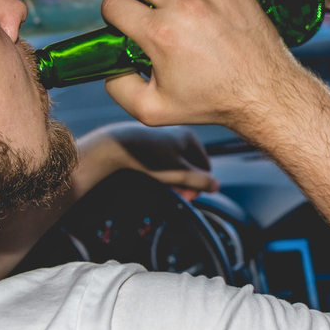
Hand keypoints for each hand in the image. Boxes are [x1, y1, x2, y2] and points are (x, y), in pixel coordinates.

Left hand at [77, 121, 217, 199]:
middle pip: (191, 166)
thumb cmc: (147, 159)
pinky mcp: (150, 141)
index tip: (185, 196)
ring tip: (161, 186)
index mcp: (191, 137)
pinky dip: (161, 171)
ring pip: (176, 164)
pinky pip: (162, 159)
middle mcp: (179, 132)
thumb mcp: (178, 173)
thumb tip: (216, 186)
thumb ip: (200, 181)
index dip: (198, 186)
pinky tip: (151, 176)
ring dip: (172, 179)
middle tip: (173, 194)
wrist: (114, 147)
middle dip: (184, 183)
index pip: (206, 168)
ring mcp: (164, 136)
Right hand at [100, 0, 310, 132]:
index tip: (121, 25)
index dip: (111, 16)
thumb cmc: (212, 102)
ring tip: (166, 1)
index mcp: (160, 33)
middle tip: (140, 9)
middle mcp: (184, 6)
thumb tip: (109, 68)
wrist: (262, 93)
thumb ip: (119, 89)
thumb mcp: (153, 110)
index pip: (114, 4)